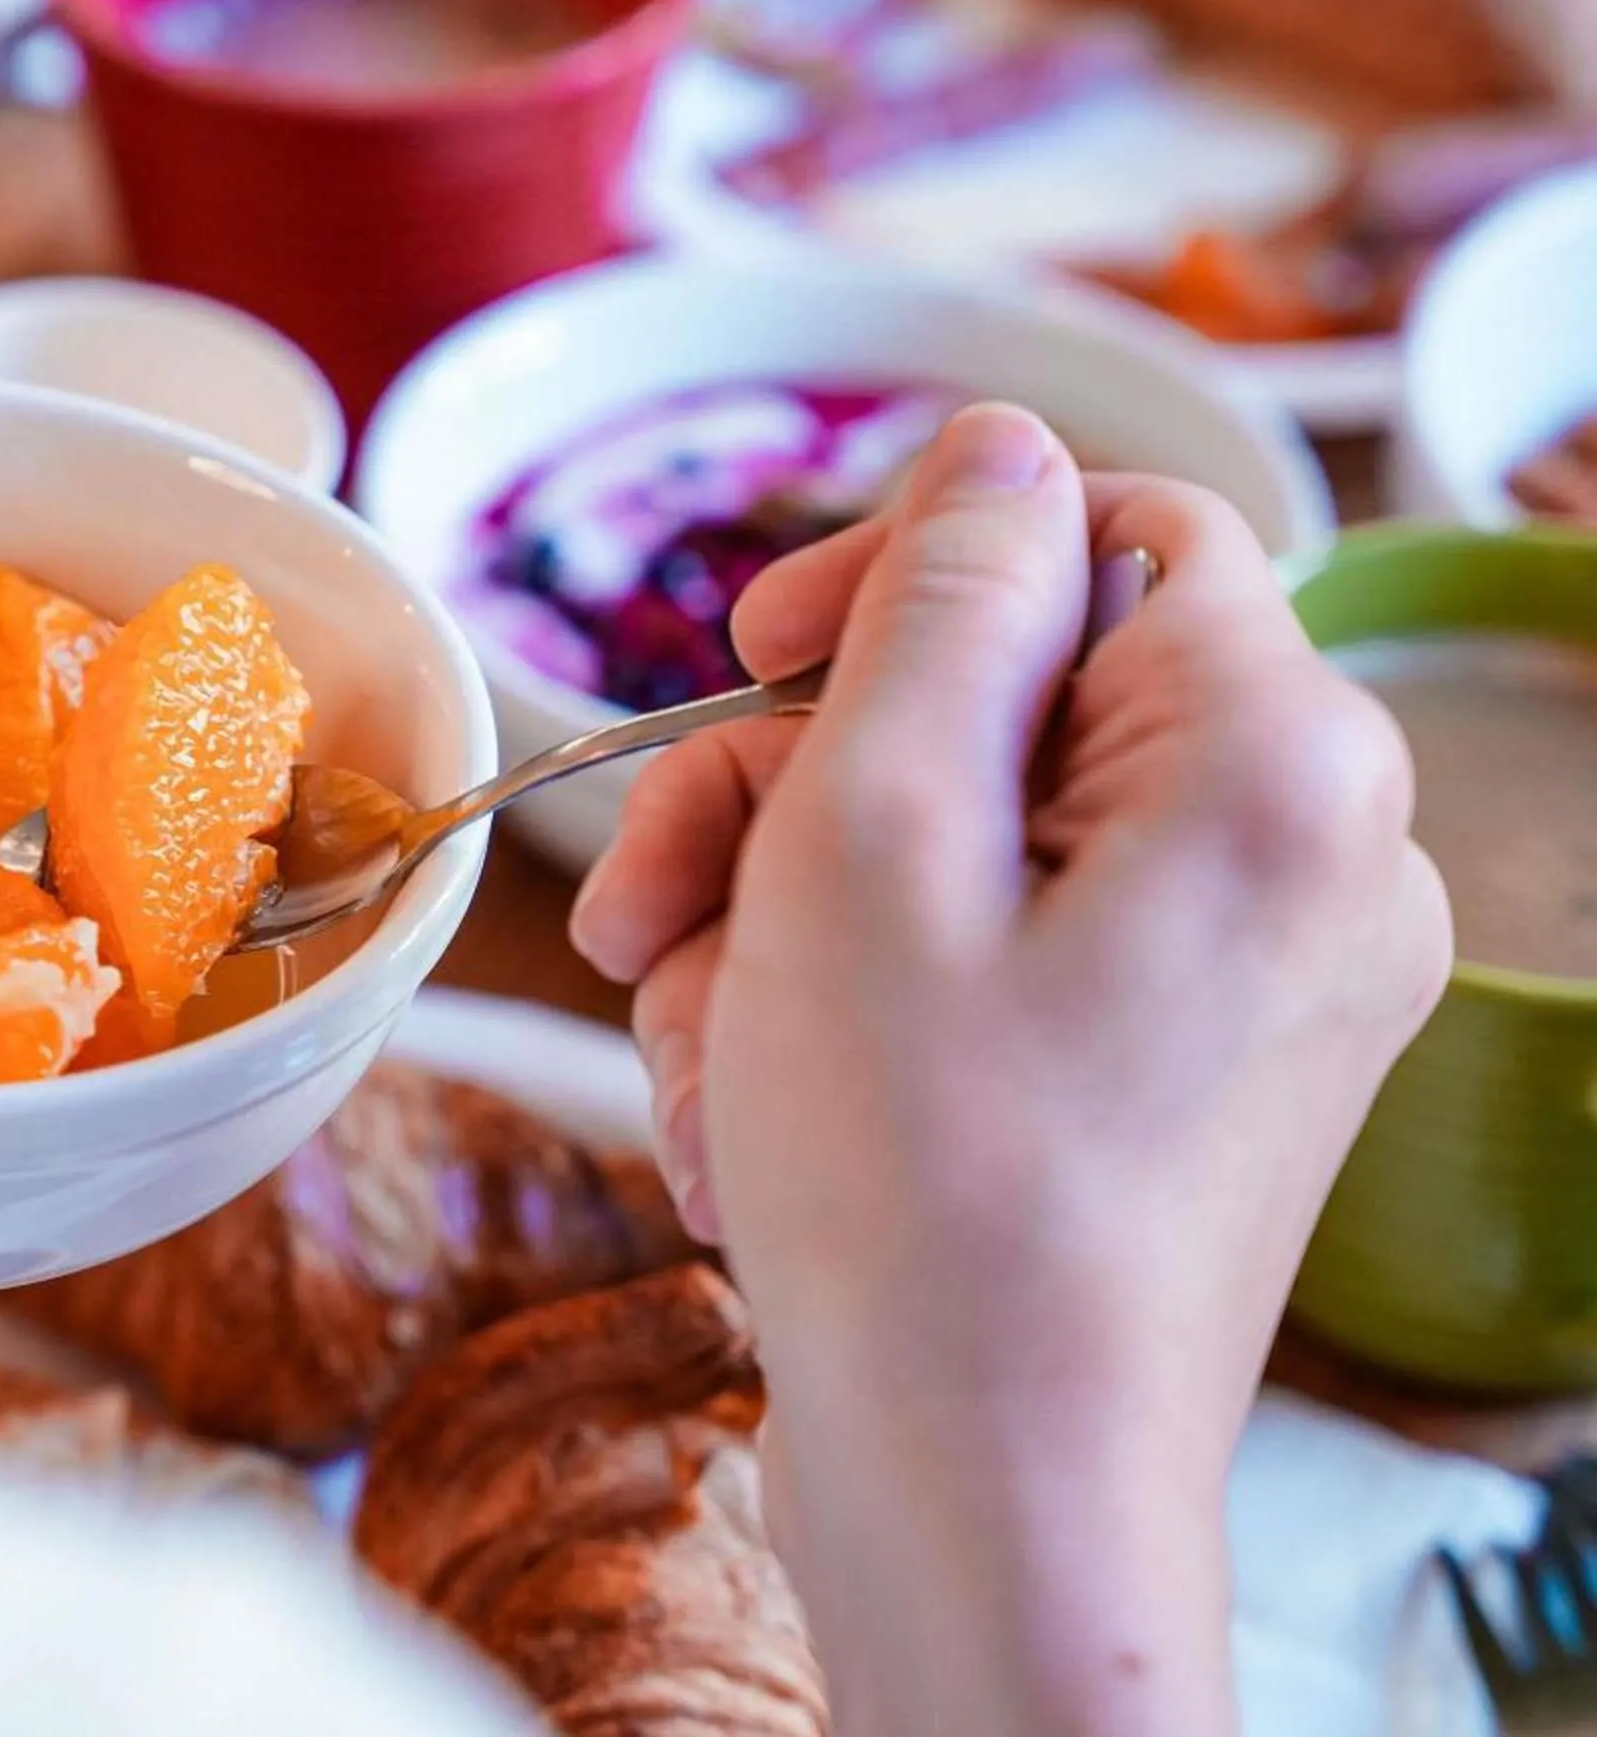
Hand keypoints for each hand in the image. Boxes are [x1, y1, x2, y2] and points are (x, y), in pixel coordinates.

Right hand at [570, 404, 1448, 1736]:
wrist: (990, 1510)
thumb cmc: (926, 1193)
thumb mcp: (870, 841)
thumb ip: (939, 605)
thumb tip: (993, 441)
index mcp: (1274, 766)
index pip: (1099, 533)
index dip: (904, 573)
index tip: (751, 654)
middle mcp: (1309, 854)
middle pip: (1004, 701)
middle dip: (786, 797)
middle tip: (642, 914)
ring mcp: (1257, 974)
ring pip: (969, 835)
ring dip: (784, 918)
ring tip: (696, 1055)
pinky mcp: (1189, 1065)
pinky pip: (997, 951)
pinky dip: (853, 1001)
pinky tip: (754, 1108)